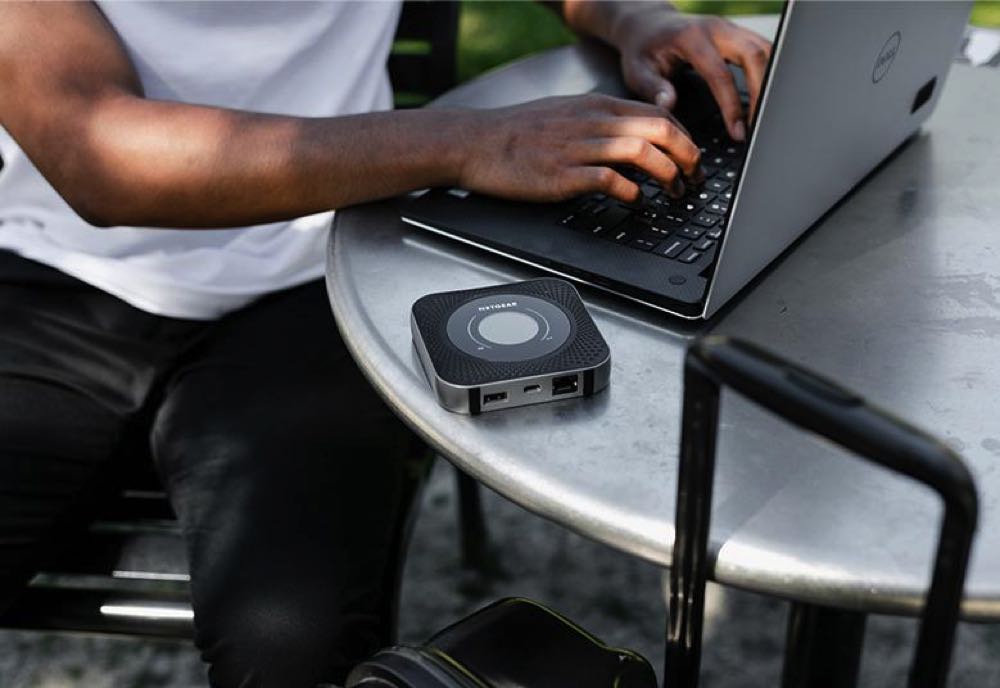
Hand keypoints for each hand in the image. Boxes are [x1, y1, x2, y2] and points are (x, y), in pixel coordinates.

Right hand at [455, 94, 702, 204]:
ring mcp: (578, 147)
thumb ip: (601, 121)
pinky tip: (636, 202)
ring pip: (641, 151)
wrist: (477, 142)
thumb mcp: (567, 113)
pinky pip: (610, 180)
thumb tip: (634, 135)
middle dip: (688, 156)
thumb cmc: (519, 132)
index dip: (685, 137)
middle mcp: (593, 122)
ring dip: (667, 175)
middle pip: (660, 129)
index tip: (692, 158)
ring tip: (673, 193)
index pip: (659, 113)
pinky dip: (632, 193)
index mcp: (597, 105)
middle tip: (694, 177)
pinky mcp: (563, 175)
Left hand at [608, 7, 772, 140]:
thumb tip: (669, 105)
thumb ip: (653, 88)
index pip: (721, 74)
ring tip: (765, 115)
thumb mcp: (637, 71)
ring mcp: (730, 28)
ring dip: (770, 81)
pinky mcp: (737, 34)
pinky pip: (762, 51)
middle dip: (762, 92)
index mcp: (692, 38)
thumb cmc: (642, 49)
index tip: (738, 132)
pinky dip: (768, 72)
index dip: (732, 106)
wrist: (648, 24)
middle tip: (760, 125)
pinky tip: (765, 96)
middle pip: (754, 55)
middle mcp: (716, 28)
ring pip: (765, 50)